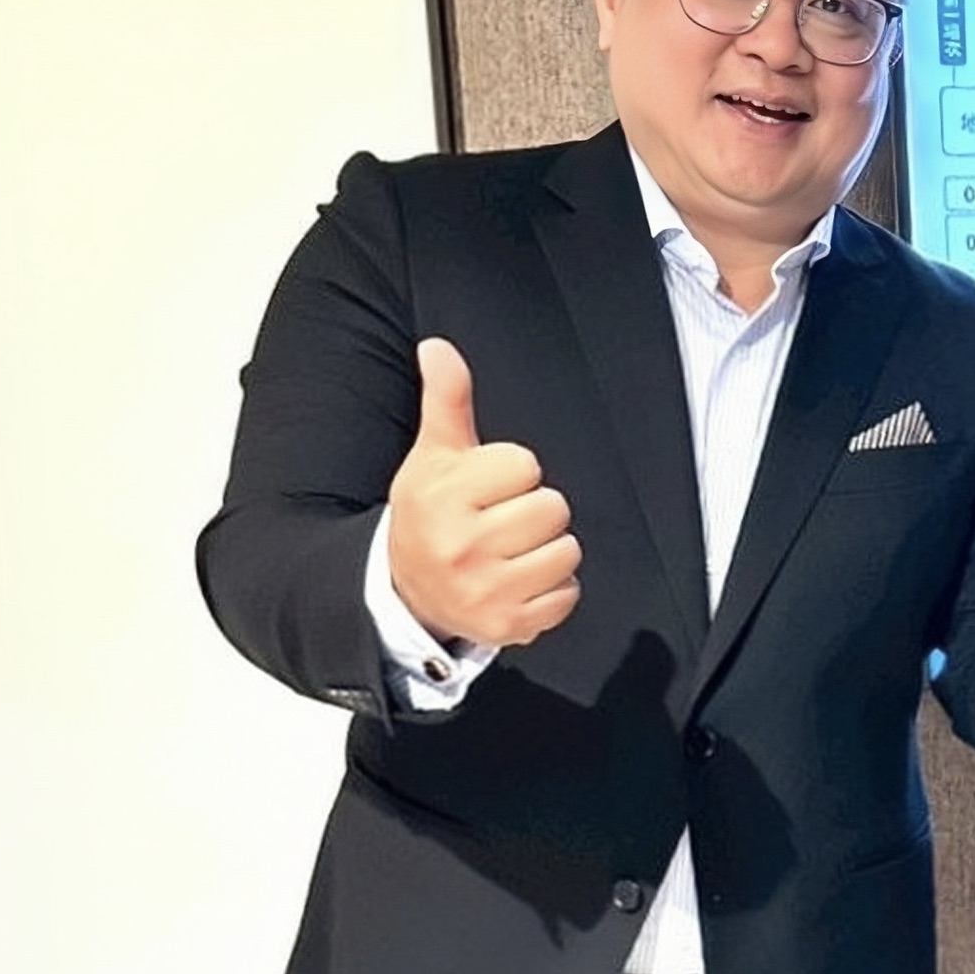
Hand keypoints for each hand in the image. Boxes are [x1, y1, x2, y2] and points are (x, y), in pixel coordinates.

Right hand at [385, 338, 580, 649]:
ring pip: (568, 551)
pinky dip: (553, 590)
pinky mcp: (508, 627)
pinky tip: (519, 581)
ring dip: (549, 550)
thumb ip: (447, 399)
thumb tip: (438, 347)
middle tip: (502, 521)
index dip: (514, 472)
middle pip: (554, 508)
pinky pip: (568, 595)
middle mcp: (462, 548)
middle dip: (535, 510)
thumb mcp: (434, 455)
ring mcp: (486, 592)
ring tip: (511, 551)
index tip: (488, 488)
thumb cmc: (431, 513)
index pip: (525, 466)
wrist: (406, 591)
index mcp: (443, 498)